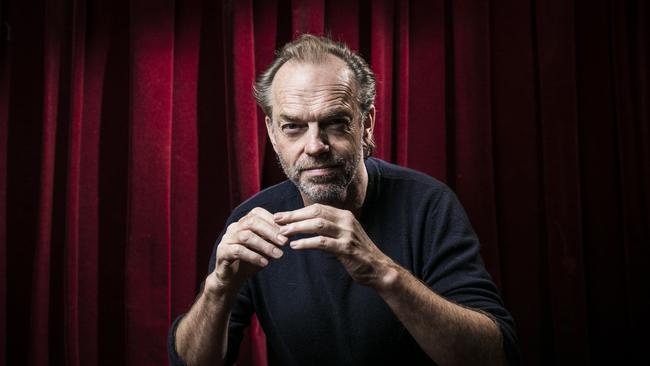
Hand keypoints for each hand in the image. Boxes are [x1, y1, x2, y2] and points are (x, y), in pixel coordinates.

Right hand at [213, 207, 287, 292]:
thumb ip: (274, 239)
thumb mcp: (265, 248)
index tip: (287, 230)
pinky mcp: (223, 252)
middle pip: (252, 222)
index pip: (257, 213)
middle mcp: (234, 227)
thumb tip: (290, 232)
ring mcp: (227, 239)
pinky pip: (238, 251)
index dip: (272, 220)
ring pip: (246, 236)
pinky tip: (264, 263)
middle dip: (270, 231)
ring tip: (278, 255)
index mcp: (243, 222)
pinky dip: (253, 256)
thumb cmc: (250, 259)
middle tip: (285, 242)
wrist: (232, 278)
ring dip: (264, 245)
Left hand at [274, 203, 395, 287]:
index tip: (281, 216)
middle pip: (315, 213)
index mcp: (344, 215)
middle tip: (276, 221)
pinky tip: (295, 246)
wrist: (378, 269)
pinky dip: (306, 243)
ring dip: (297, 228)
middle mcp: (346, 221)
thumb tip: (307, 224)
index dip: (297, 211)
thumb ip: (329, 228)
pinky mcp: (346, 248)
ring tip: (283, 233)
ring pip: (317, 225)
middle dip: (293, 216)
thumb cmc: (358, 253)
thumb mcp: (344, 235)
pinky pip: (322, 242)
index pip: (316, 208)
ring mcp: (347, 234)